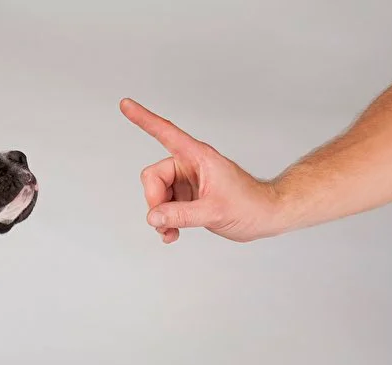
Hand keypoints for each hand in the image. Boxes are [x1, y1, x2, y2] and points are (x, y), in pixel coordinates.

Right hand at [119, 98, 286, 243]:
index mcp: (197, 157)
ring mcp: (188, 181)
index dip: (144, 119)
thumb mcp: (214, 212)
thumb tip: (153, 217)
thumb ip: (181, 215)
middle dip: (155, 201)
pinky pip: (165, 206)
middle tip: (165, 222)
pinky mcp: (188, 196)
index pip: (165, 133)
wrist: (265, 217)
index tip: (125, 104)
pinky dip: (166, 220)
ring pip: (157, 194)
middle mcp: (190, 165)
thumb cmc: (250, 206)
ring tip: (172, 232)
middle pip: (153, 177)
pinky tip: (172, 233)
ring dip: (161, 215)